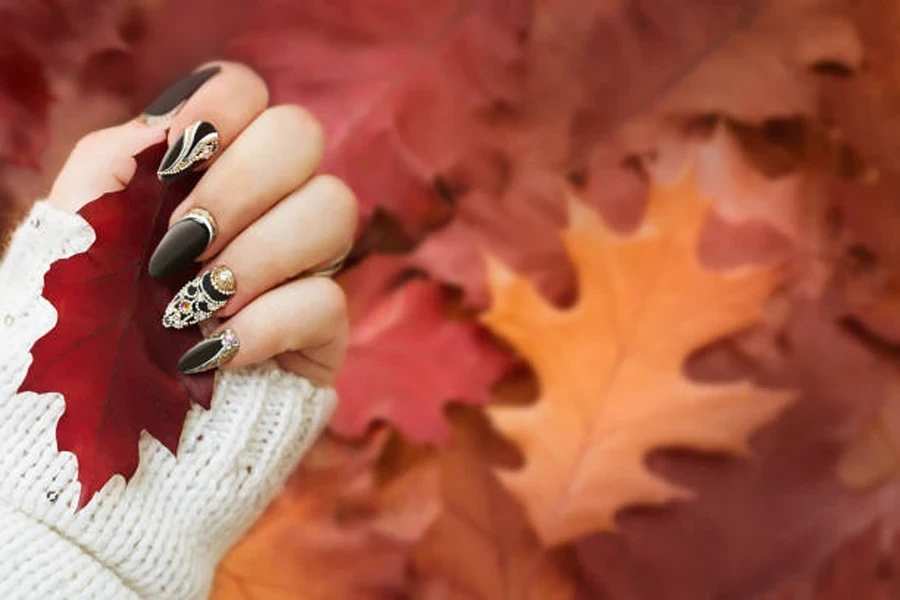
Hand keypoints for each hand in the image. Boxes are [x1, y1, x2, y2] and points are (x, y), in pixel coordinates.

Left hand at [46, 61, 355, 384]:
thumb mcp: (79, 234)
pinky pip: (327, 300)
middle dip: (239, 186)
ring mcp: (302, 262)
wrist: (111, 432)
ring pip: (334, 208)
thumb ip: (113, 163)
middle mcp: (265, 203)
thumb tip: (170, 132)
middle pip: (301, 134)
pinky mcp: (322, 328)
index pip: (246, 91)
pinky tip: (211, 353)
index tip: (177, 159)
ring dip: (256, 255)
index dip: (222, 107)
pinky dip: (263, 325)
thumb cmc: (88, 328)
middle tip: (181, 244)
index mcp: (206, 168)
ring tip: (194, 304)